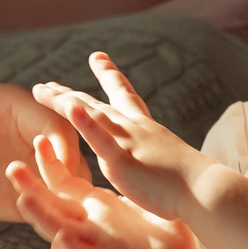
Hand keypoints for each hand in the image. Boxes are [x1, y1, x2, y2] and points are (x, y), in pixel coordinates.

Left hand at [0, 81, 70, 221]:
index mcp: (15, 108)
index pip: (52, 125)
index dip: (61, 149)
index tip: (65, 174)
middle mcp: (34, 138)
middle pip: (71, 163)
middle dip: (77, 193)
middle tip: (83, 223)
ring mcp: (35, 170)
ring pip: (66, 196)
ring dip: (75, 223)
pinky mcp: (28, 197)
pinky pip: (49, 217)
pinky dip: (58, 241)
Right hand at [7, 133, 201, 248]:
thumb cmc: (155, 223)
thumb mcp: (130, 189)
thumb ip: (115, 164)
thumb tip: (108, 129)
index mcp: (90, 205)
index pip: (59, 182)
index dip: (47, 163)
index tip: (38, 138)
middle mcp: (88, 224)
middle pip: (50, 204)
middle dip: (29, 188)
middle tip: (11, 167)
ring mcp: (99, 244)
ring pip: (60, 231)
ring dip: (42, 217)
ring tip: (24, 200)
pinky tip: (63, 238)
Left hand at [30, 54, 210, 223]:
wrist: (206, 191)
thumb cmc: (193, 186)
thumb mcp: (168, 165)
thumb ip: (154, 161)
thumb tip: (153, 165)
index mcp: (144, 130)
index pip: (124, 97)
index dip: (110, 76)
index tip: (98, 57)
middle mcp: (133, 129)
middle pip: (95, 104)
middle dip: (68, 93)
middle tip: (45, 85)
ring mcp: (127, 142)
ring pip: (90, 114)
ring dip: (64, 101)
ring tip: (41, 90)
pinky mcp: (123, 160)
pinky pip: (99, 137)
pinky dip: (83, 121)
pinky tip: (67, 106)